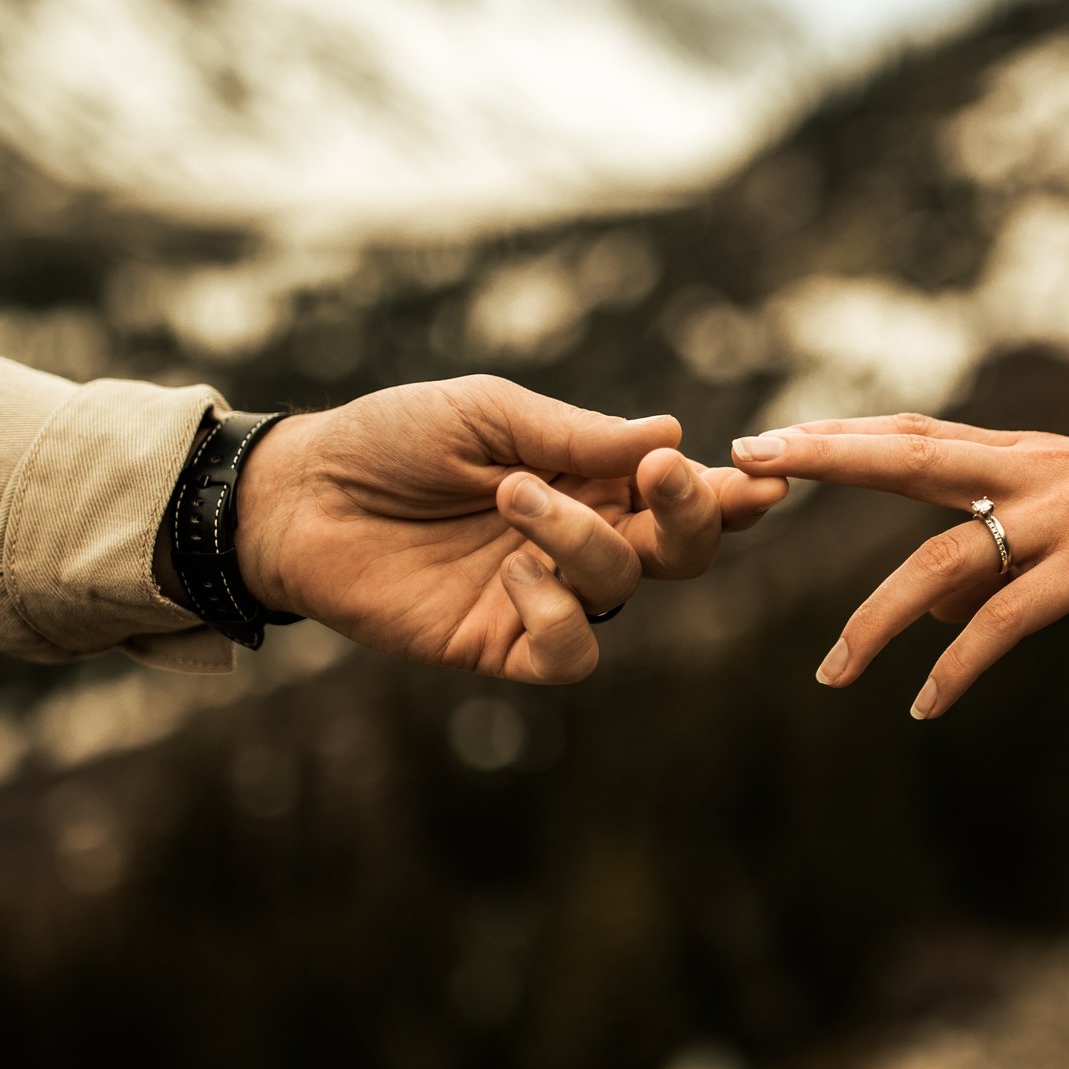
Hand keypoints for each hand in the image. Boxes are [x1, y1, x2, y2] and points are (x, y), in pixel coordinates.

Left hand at [236, 376, 785, 681]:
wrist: (301, 494)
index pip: (679, 491)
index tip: (767, 476)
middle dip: (693, 515)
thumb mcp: (486, 413)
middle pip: (680, 549)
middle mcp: (579, 538)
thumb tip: (673, 435)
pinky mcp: (498, 644)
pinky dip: (557, 615)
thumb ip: (575, 433)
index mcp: (588, 477)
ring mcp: (542, 594)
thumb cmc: (392, 437)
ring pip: (622, 588)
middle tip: (662, 477)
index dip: (730, 491)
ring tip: (512, 496)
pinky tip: (511, 577)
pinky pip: (569, 655)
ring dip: (584, 541)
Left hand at [729, 414, 1068, 718]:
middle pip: (906, 456)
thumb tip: (931, 612)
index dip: (841, 435)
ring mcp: (1066, 513)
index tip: (771, 438)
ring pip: (942, 557)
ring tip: (833, 675)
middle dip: (823, 459)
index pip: (916, 435)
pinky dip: (960, 665)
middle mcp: (1037, 468)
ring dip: (879, 620)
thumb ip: (1002, 564)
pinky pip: (1007, 620)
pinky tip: (927, 705)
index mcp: (1031, 455)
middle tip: (748, 463)